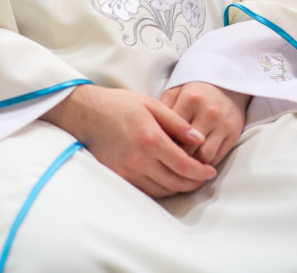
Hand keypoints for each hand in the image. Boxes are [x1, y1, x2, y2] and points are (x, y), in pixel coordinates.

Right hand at [41, 86, 216, 197]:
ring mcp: (127, 171)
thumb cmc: (119, 105)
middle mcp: (139, 160)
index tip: (210, 171)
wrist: (86, 113)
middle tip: (202, 177)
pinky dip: (160, 190)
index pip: (184, 166)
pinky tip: (167, 181)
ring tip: (188, 180)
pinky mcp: (117, 177)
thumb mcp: (152, 105)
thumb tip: (199, 138)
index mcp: (151, 139)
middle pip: (175, 182)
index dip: (201, 172)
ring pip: (161, 191)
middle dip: (193, 183)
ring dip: (178, 188)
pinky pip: (145, 191)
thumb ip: (177, 123)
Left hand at [161, 82, 250, 166]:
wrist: (227, 86)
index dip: (161, 144)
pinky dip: (205, 165)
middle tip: (165, 164)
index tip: (155, 151)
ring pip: (203, 157)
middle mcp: (209, 112)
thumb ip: (163, 110)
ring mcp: (223, 125)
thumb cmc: (195, 91)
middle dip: (175, 158)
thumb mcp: (175, 92)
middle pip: (187, 147)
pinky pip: (217, 158)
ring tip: (180, 167)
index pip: (172, 130)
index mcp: (191, 99)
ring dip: (191, 165)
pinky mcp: (233, 135)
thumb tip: (151, 134)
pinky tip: (194, 165)